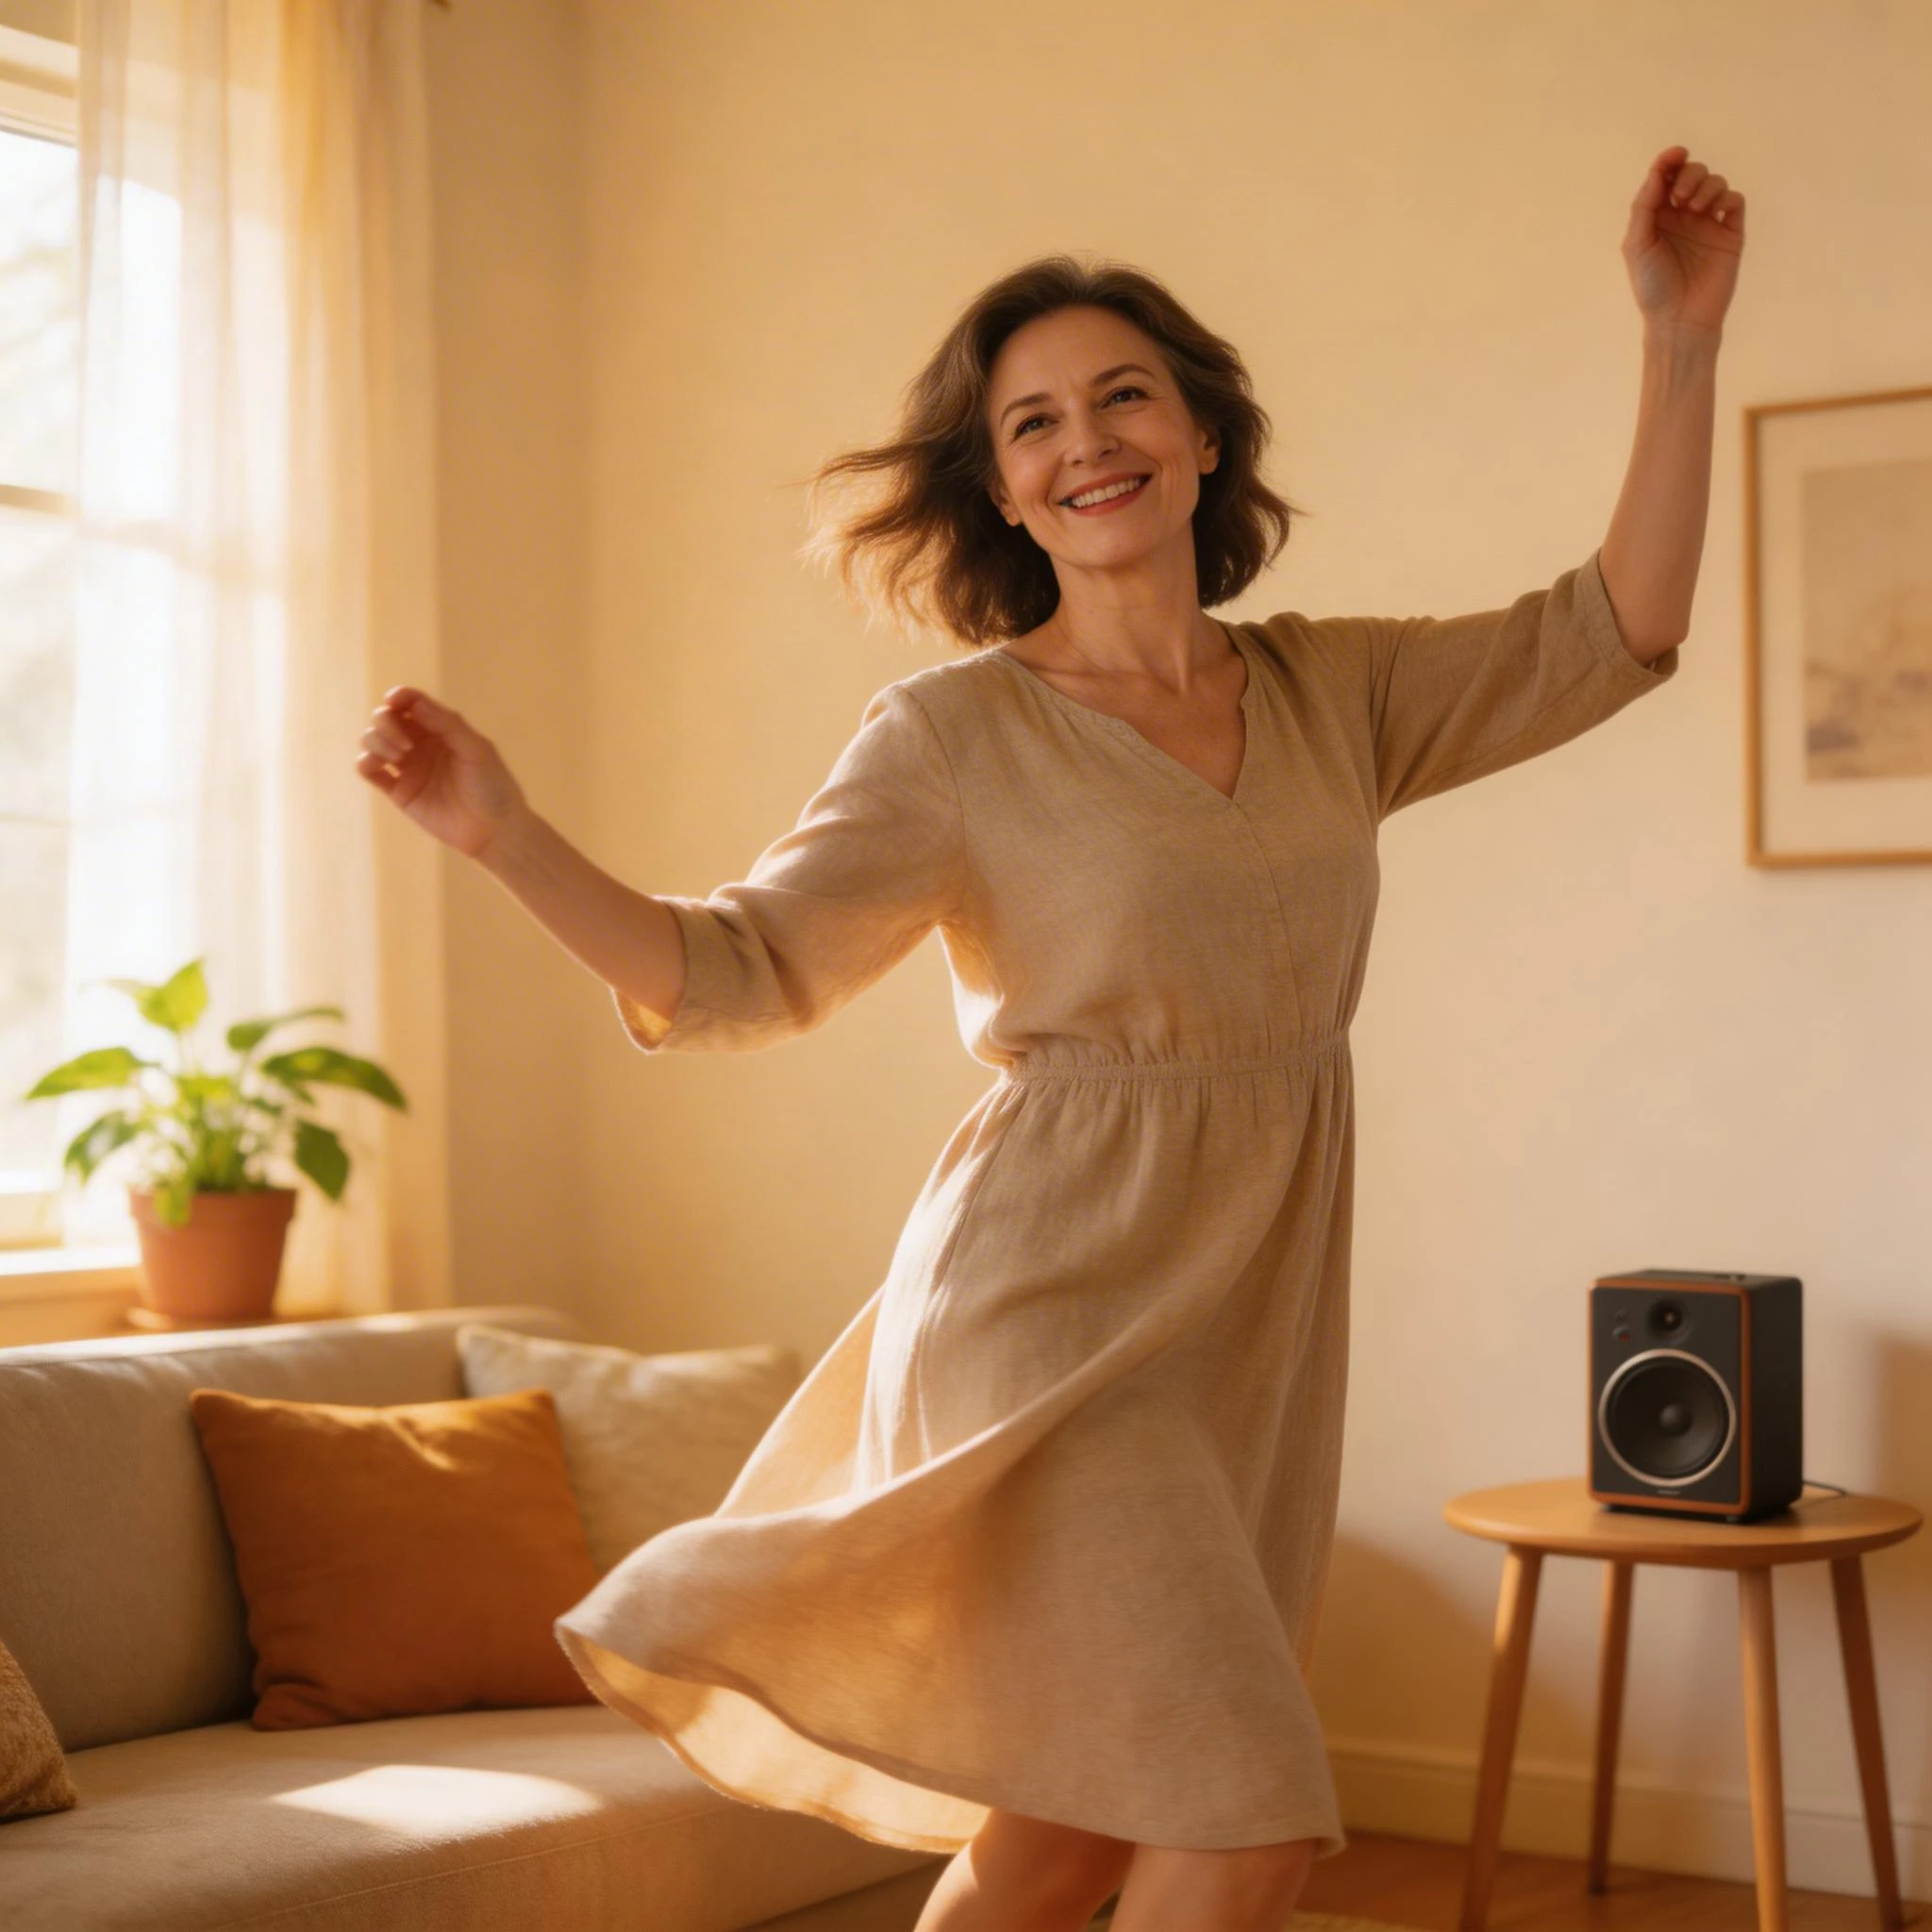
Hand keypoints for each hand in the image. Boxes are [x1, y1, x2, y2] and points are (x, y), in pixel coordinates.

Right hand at [354, 687, 529, 861]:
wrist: (493, 831)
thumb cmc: (493, 786)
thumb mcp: (476, 749)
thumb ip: (447, 724)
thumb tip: (415, 702)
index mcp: (441, 728)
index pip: (410, 703)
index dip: (398, 696)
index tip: (394, 701)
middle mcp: (420, 743)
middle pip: (386, 717)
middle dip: (385, 721)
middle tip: (406, 745)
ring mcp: (408, 766)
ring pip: (372, 740)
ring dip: (376, 741)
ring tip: (398, 757)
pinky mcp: (398, 791)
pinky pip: (369, 770)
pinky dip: (365, 762)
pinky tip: (379, 765)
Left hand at [1623, 145, 1745, 338]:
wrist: (1679, 318)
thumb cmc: (1652, 286)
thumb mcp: (1637, 243)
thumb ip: (1644, 205)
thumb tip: (1658, 169)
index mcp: (1658, 217)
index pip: (1665, 178)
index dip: (1669, 161)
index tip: (1676, 154)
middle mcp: (1683, 216)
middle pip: (1692, 173)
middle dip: (1688, 175)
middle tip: (1680, 199)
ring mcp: (1708, 223)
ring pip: (1714, 183)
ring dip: (1705, 186)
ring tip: (1694, 209)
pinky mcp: (1730, 233)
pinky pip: (1734, 201)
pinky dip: (1726, 197)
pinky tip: (1713, 212)